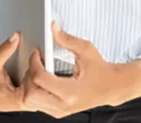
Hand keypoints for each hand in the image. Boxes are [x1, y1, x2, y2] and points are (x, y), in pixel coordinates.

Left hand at [21, 23, 140, 117]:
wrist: (112, 86)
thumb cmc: (101, 70)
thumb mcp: (86, 50)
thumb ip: (67, 39)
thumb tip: (53, 29)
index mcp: (71, 91)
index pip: (40, 79)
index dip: (34, 62)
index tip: (36, 53)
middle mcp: (64, 105)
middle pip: (31, 95)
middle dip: (29, 76)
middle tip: (35, 64)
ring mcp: (60, 111)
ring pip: (31, 102)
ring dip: (30, 85)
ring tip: (38, 72)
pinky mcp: (58, 112)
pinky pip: (37, 105)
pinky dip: (35, 92)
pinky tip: (42, 80)